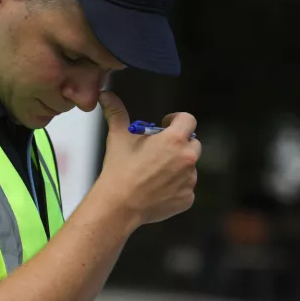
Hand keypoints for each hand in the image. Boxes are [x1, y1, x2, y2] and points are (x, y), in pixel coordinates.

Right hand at [96, 91, 200, 224]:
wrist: (119, 205)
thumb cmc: (119, 171)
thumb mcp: (118, 138)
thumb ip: (116, 113)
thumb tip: (107, 95)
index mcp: (174, 140)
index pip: (189, 120)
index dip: (177, 120)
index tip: (166, 125)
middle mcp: (187, 159)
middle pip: (192, 143)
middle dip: (179, 145)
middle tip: (159, 151)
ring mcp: (189, 180)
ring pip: (189, 167)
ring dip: (177, 167)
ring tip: (154, 174)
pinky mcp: (187, 198)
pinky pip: (186, 188)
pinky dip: (175, 187)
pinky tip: (157, 189)